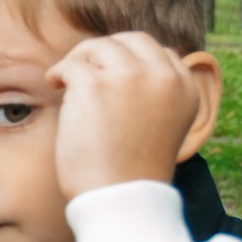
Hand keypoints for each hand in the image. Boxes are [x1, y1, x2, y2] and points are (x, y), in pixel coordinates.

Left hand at [47, 34, 217, 199]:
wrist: (119, 200)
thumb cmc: (132, 171)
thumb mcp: (162, 126)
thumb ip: (154, 95)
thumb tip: (124, 65)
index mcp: (186, 88)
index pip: (161, 54)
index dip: (133, 62)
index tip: (113, 79)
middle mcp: (164, 77)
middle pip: (133, 41)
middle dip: (107, 53)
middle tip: (87, 73)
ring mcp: (130, 77)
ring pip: (100, 46)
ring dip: (81, 60)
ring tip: (68, 82)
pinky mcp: (96, 84)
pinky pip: (72, 63)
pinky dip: (59, 72)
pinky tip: (55, 85)